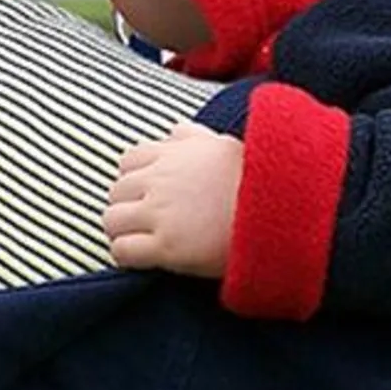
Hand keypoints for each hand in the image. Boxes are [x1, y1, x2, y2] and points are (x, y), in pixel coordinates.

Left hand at [104, 121, 242, 277]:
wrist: (278, 213)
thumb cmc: (255, 179)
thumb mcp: (223, 145)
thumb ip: (193, 137)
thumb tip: (174, 130)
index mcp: (172, 154)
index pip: (129, 161)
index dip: (136, 179)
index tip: (149, 193)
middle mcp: (160, 180)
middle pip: (117, 192)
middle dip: (128, 206)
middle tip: (145, 222)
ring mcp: (160, 213)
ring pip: (112, 221)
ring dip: (123, 231)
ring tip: (141, 241)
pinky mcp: (166, 247)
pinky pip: (122, 251)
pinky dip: (126, 256)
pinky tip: (145, 259)